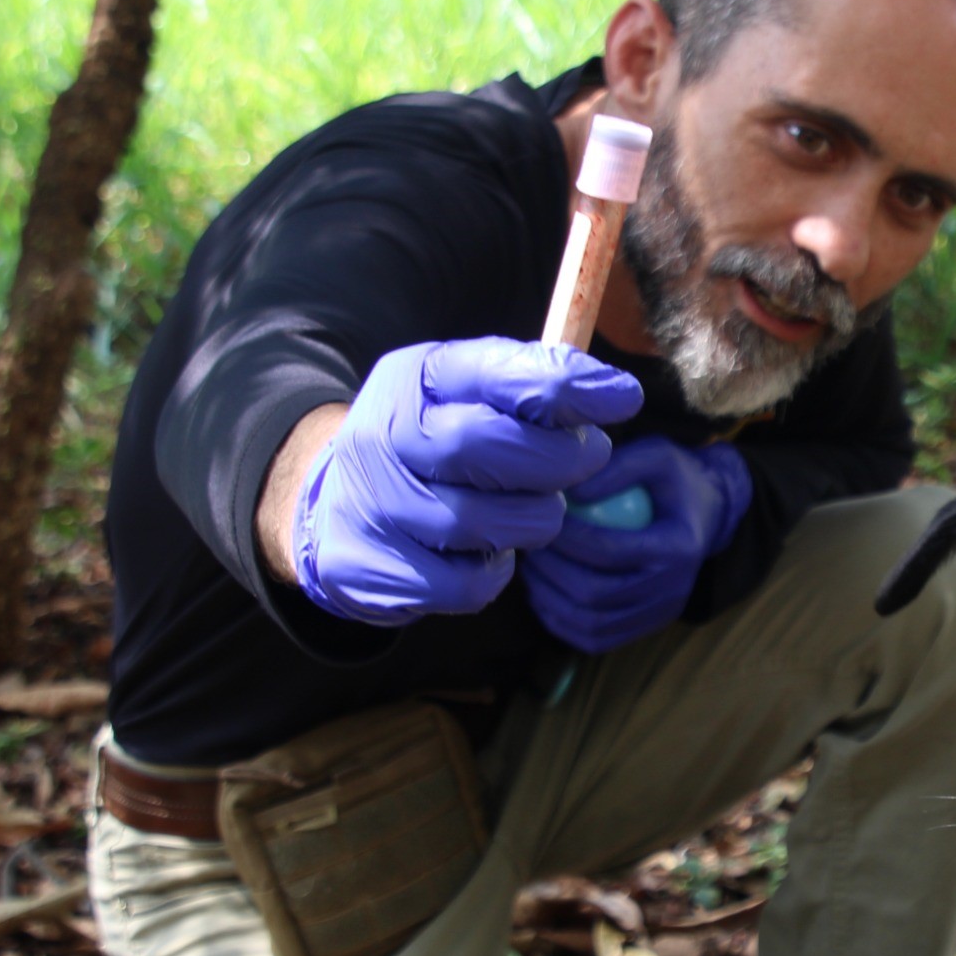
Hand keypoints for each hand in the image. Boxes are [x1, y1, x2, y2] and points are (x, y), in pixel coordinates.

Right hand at [294, 338, 643, 624]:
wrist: (334, 508)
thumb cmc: (431, 445)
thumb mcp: (465, 393)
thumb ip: (530, 384)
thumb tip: (614, 392)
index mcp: (413, 378)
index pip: (491, 372)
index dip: (562, 386)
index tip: (622, 398)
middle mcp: (381, 436)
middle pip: (483, 447)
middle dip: (556, 458)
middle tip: (586, 458)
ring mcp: (373, 506)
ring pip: (482, 522)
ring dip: (532, 520)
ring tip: (529, 507)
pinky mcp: (376, 570)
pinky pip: (467, 583)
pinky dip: (494, 571)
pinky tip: (487, 550)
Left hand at [521, 437, 752, 652]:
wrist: (707, 516)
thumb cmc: (674, 480)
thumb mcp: (655, 456)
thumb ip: (614, 468)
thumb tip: (567, 494)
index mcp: (678, 548)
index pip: (610, 551)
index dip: (568, 539)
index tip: (544, 518)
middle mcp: (672, 590)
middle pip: (596, 596)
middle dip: (552, 572)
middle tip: (530, 545)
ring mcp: (659, 615)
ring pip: (591, 625)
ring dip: (550, 599)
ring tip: (533, 568)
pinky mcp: (644, 628)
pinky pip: (594, 639)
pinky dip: (560, 621)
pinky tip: (545, 592)